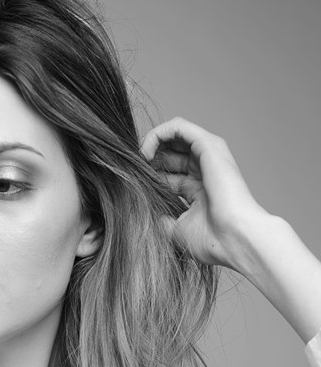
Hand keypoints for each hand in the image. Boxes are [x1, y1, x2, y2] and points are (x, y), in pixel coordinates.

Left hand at [140, 117, 269, 269]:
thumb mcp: (176, 231)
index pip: (169, 174)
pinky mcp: (209, 145)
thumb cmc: (212, 240)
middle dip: (148, 160)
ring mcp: (208, 156)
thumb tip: (144, 213)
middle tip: (133, 173)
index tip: (132, 186)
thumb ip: (160, 220)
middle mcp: (204, 171)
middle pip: (169, 154)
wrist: (235, 239)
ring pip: (173, 136)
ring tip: (138, 162)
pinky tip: (145, 152)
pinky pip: (178, 126)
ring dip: (150, 144)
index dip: (149, 176)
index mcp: (198, 190)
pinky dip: (157, 134)